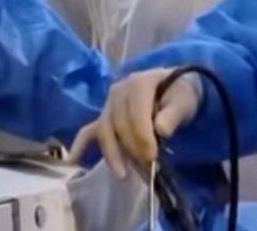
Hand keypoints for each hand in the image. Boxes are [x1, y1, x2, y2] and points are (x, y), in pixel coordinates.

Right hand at [66, 67, 201, 178]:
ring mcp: (108, 104)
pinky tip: (71, 160)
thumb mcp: (184, 100)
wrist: (173, 88)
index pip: (136, 111)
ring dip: (112, 153)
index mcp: (139, 82)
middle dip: (131, 148)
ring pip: (104, 130)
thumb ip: (173, 113)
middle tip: (147, 167)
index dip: (142, 135)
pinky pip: (88, 130)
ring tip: (123, 174)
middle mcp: (119, 90)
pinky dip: (80, 145)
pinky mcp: (104, 116)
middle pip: (118, 123)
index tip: (152, 156)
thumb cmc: (179, 94)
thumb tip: (161, 130)